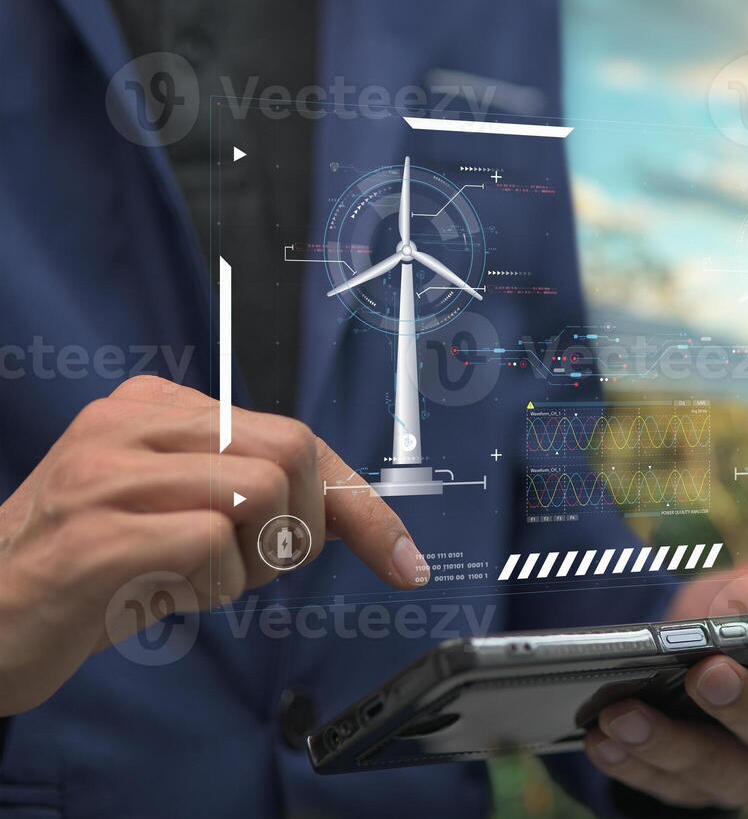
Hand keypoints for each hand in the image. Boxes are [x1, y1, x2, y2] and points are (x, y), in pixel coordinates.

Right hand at [0, 375, 425, 714]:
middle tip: (252, 570)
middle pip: (292, 452)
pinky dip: (210, 588)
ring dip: (253, 564)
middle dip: (304, 528)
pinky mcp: (95, 533)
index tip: (404, 559)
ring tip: (193, 583)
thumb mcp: (175, 515)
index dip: (360, 503)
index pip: (295, 436)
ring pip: (261, 493)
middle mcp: (129, 423)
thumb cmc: (85, 574)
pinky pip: (211, 545)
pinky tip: (159, 597)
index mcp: (154, 407)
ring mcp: (107, 473)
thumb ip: (247, 495)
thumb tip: (347, 514)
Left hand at [583, 568, 747, 809]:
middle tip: (705, 674)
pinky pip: (668, 787)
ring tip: (625, 712)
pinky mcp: (702, 792)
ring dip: (670, 743)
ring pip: (721, 773)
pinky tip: (603, 738)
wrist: (692, 645)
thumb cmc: (744, 614)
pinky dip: (633, 763)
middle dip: (741, 708)